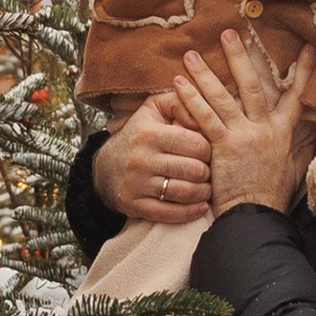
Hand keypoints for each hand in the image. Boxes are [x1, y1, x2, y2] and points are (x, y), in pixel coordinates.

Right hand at [90, 93, 214, 226]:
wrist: (106, 167)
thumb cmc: (140, 134)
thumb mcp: (153, 109)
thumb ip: (180, 102)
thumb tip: (203, 107)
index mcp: (150, 133)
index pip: (197, 144)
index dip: (209, 149)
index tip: (208, 151)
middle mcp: (142, 159)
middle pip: (194, 170)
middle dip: (208, 172)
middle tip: (209, 171)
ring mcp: (137, 184)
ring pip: (185, 193)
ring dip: (203, 193)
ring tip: (206, 187)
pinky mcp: (135, 205)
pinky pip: (170, 214)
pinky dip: (191, 212)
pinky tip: (200, 206)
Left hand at [167, 32, 315, 216]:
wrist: (254, 216)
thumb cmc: (270, 197)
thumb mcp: (292, 171)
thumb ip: (301, 150)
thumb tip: (315, 137)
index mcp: (282, 133)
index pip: (296, 96)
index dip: (303, 72)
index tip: (308, 48)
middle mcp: (263, 129)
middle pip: (252, 85)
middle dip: (240, 57)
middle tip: (228, 33)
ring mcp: (242, 136)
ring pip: (222, 97)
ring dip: (205, 74)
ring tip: (190, 54)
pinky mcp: (221, 146)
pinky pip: (203, 117)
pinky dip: (189, 100)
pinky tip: (177, 84)